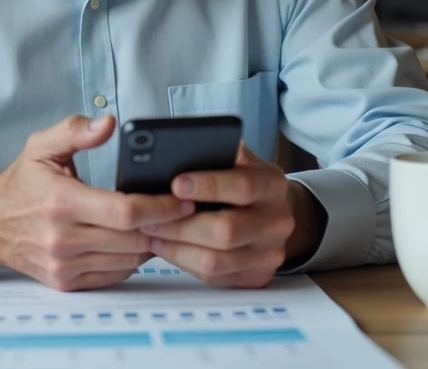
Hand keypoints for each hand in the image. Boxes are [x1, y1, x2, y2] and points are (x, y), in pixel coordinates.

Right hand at [0, 115, 194, 290]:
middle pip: (133, 238)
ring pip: (129, 260)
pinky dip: (132, 259)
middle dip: (165, 225)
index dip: (161, 207)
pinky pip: (115, 275)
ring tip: (165, 224)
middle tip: (185, 211)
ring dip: (151, 243)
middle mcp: (62, 238)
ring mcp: (64, 265)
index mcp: (61, 201)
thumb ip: (75, 130)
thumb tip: (108, 122)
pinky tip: (137, 240)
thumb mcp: (42, 146)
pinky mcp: (66, 282)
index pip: (125, 211)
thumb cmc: (21, 183)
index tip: (183, 199)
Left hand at [140, 144, 325, 287]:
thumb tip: (175, 151)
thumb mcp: (239, 160)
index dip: (208, 185)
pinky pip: (213, 276)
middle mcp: (277, 221)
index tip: (176, 184)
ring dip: (176, 248)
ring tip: (152, 233)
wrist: (274, 213)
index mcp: (272, 184)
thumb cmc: (245, 181)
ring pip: (215, 260)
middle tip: (150, 217)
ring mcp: (269, 253)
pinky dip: (184, 262)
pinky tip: (167, 247)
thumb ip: (215, 153)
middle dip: (181, 225)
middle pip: (226, 230)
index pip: (243, 186)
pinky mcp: (256, 276)